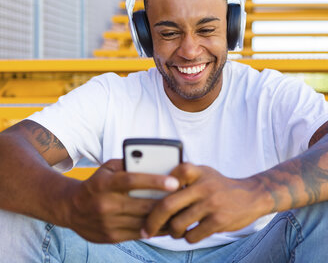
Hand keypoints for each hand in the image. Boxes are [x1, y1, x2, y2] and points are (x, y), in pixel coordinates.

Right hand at [63, 159, 179, 242]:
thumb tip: (155, 162)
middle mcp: (104, 204)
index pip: (131, 180)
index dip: (154, 181)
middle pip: (142, 205)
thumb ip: (128, 163)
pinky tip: (167, 222)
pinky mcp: (110, 236)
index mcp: (103, 183)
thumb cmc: (97, 183)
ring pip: (143, 222)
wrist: (69, 208)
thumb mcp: (107, 169)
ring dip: (164, 218)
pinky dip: (155, 229)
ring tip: (181, 211)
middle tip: (186, 198)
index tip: (175, 182)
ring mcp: (107, 222)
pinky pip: (139, 234)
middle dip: (166, 202)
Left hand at [143, 164, 268, 243]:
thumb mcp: (205, 173)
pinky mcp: (218, 221)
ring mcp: (211, 204)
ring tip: (175, 230)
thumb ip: (184, 178)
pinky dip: (187, 238)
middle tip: (145, 229)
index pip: (169, 176)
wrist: (252, 196)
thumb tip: (152, 191)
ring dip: (172, 232)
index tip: (145, 199)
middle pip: (166, 205)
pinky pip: (192, 236)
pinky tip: (191, 233)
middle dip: (152, 221)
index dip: (155, 188)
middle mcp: (204, 186)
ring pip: (177, 224)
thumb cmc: (220, 186)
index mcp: (198, 172)